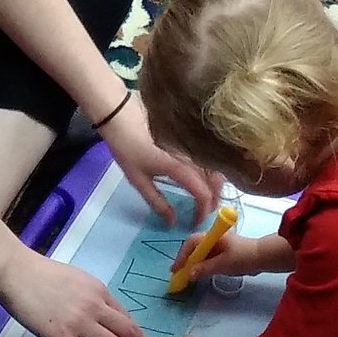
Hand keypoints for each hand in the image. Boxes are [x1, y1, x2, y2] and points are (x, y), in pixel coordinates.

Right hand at [0, 247, 155, 336]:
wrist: (16, 271)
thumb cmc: (40, 273)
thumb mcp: (75, 279)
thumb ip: (89, 296)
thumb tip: (99, 313)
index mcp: (99, 290)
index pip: (126, 317)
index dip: (139, 335)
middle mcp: (96, 306)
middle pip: (129, 332)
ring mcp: (81, 323)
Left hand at [99, 94, 218, 226]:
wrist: (120, 114)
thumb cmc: (127, 148)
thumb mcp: (138, 180)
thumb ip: (158, 202)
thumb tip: (172, 222)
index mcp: (180, 167)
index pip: (203, 194)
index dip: (203, 212)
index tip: (195, 222)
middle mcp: (193, 155)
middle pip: (217, 181)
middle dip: (214, 200)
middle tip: (204, 212)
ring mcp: (194, 144)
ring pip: (217, 167)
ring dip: (216, 186)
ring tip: (206, 197)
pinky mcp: (191, 136)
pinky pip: (210, 157)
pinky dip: (213, 171)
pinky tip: (204, 177)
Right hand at [171, 227, 259, 283]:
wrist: (264, 257)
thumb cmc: (243, 257)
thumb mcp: (223, 264)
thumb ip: (205, 269)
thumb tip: (188, 274)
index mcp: (212, 236)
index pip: (191, 243)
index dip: (182, 255)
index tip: (176, 269)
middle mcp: (214, 238)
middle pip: (194, 247)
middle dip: (186, 260)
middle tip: (179, 274)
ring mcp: (219, 245)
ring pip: (201, 253)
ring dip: (193, 264)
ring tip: (186, 276)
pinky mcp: (224, 252)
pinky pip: (208, 258)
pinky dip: (202, 265)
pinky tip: (200, 274)